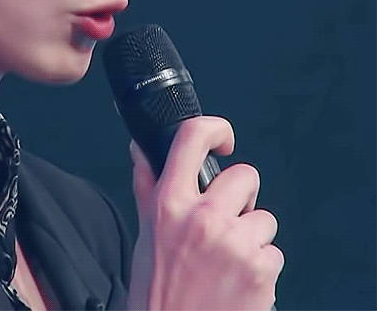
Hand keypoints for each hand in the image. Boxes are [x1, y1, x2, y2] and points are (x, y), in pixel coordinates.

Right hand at [126, 116, 283, 310]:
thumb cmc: (156, 288)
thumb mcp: (144, 231)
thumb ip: (148, 185)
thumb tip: (142, 150)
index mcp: (169, 203)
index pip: (192, 138)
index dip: (215, 128)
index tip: (222, 138)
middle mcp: (203, 218)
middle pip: (245, 176)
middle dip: (241, 196)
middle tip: (225, 218)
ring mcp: (235, 243)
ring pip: (265, 218)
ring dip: (252, 236)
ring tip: (227, 258)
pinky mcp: (261, 270)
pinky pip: (274, 252)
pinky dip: (261, 267)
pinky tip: (238, 279)